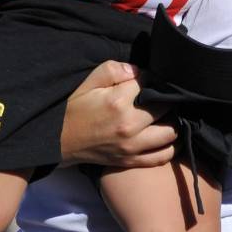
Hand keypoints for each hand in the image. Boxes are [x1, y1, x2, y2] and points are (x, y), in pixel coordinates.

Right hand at [60, 61, 177, 167]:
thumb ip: (114, 70)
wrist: (58, 140)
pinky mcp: (131, 161)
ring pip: (171, 133)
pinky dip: (170, 146)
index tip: (146, 79)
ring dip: (172, 121)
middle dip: (167, 98)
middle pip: (167, 107)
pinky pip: (163, 156)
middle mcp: (130, 125)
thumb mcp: (89, 81)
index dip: (152, 78)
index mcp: (119, 102)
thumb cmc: (75, 108)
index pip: (151, 83)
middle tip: (160, 96)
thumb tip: (138, 71)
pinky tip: (165, 136)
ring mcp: (132, 147)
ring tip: (164, 115)